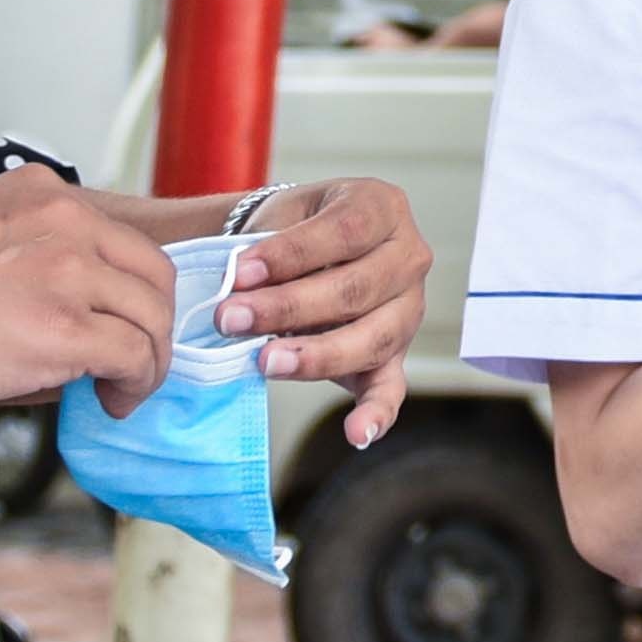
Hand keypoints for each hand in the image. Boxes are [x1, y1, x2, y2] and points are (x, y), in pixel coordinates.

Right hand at [0, 166, 174, 416]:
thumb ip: (28, 262)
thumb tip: (71, 324)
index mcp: (41, 193)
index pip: (122, 240)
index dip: (129, 292)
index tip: (117, 325)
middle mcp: (66, 219)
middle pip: (154, 274)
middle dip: (152, 325)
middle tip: (131, 365)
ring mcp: (70, 271)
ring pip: (153, 318)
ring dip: (147, 362)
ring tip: (120, 392)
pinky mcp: (65, 327)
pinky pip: (135, 357)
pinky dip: (135, 386)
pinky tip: (111, 403)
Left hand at [216, 177, 434, 446]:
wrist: (296, 251)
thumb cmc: (288, 232)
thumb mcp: (280, 218)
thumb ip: (266, 249)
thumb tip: (234, 289)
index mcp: (382, 208)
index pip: (343, 231)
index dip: (291, 254)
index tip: (240, 272)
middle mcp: (408, 257)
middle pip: (356, 288)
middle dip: (288, 306)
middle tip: (232, 318)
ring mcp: (408, 310)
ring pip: (372, 338)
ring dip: (315, 355)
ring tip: (265, 362)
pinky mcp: (395, 357)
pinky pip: (392, 389)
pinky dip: (376, 414)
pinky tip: (356, 433)